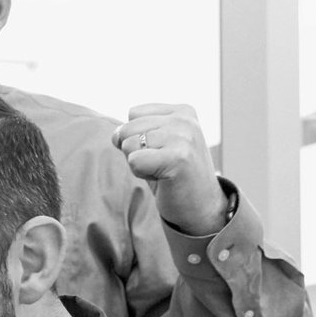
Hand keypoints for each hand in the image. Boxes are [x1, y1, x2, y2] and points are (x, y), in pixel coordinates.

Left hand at [115, 103, 228, 235]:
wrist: (200, 206)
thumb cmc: (173, 175)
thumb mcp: (157, 144)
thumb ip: (137, 130)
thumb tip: (115, 134)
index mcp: (182, 111)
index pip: (133, 114)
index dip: (137, 137)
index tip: (161, 152)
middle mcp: (185, 119)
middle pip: (127, 129)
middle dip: (134, 151)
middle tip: (160, 165)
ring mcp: (184, 137)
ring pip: (128, 144)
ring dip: (138, 164)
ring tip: (162, 171)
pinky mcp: (179, 157)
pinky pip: (134, 160)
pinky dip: (141, 173)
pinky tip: (162, 178)